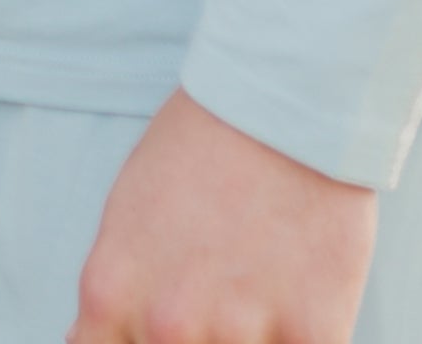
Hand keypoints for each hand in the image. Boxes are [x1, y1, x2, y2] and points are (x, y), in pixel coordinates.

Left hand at [69, 93, 376, 343]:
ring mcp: (239, 333)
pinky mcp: (313, 337)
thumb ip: (119, 300)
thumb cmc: (198, 154)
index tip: (159, 327)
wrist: (280, 102)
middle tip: (218, 295)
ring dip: (253, 340)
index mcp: (109, 294)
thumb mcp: (126, 220)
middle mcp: (166, 324)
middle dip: (196, 340)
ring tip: (259, 289)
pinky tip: (302, 306)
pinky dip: (301, 341)